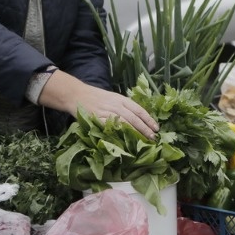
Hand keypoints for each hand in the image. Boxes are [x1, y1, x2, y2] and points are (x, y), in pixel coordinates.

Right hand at [37, 70, 158, 137]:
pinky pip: (110, 127)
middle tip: (153, 138)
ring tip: (143, 140)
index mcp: (121, 99)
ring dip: (135, 132)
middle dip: (145, 129)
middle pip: (134, 118)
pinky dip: (119, 133)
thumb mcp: (113, 98)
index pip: (139, 110)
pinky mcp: (97, 118)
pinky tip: (125, 139)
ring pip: (124, 123)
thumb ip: (124, 107)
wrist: (77, 94)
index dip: (149, 120)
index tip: (156, 128)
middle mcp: (116, 105)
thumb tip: (139, 119)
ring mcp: (106, 112)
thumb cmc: (97, 97)